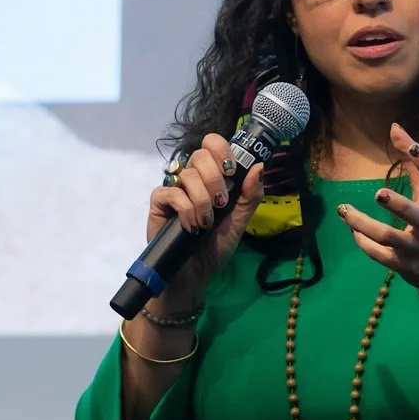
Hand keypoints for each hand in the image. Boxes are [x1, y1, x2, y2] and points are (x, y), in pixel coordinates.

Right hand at [135, 138, 265, 320]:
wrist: (193, 275)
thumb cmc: (214, 248)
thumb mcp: (239, 222)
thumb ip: (250, 196)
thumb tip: (259, 166)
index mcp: (212, 178)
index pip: (213, 144)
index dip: (222, 150)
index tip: (232, 171)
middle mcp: (192, 179)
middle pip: (200, 155)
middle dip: (215, 180)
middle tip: (221, 204)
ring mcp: (174, 189)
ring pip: (188, 175)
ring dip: (203, 201)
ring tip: (205, 223)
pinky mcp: (159, 203)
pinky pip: (171, 192)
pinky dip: (186, 209)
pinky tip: (190, 226)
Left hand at [335, 124, 418, 306]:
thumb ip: (417, 168)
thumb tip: (396, 131)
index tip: (405, 140)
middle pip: (414, 214)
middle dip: (397, 204)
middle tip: (378, 193)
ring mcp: (417, 248)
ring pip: (387, 237)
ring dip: (363, 224)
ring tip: (343, 210)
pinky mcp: (406, 266)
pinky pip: (379, 254)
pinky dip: (363, 241)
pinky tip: (353, 230)